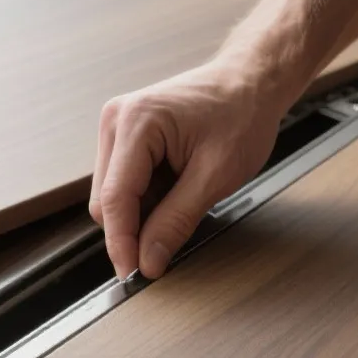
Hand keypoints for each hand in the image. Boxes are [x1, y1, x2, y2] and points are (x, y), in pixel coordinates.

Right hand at [90, 56, 297, 278]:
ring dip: (142, 213)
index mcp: (136, 122)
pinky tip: (177, 187)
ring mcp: (117, 127)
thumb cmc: (241, 115)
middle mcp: (116, 121)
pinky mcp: (125, 137)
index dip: (122, 243)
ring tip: (185, 198)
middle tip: (170, 244)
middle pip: (106, 200)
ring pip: (113, 196)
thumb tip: (148, 260)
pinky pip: (124, 184)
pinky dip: (148, 199)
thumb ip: (176, 221)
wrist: (251, 82)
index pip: (115, 199)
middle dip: (133, 229)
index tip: (133, 274)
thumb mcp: (216, 176)